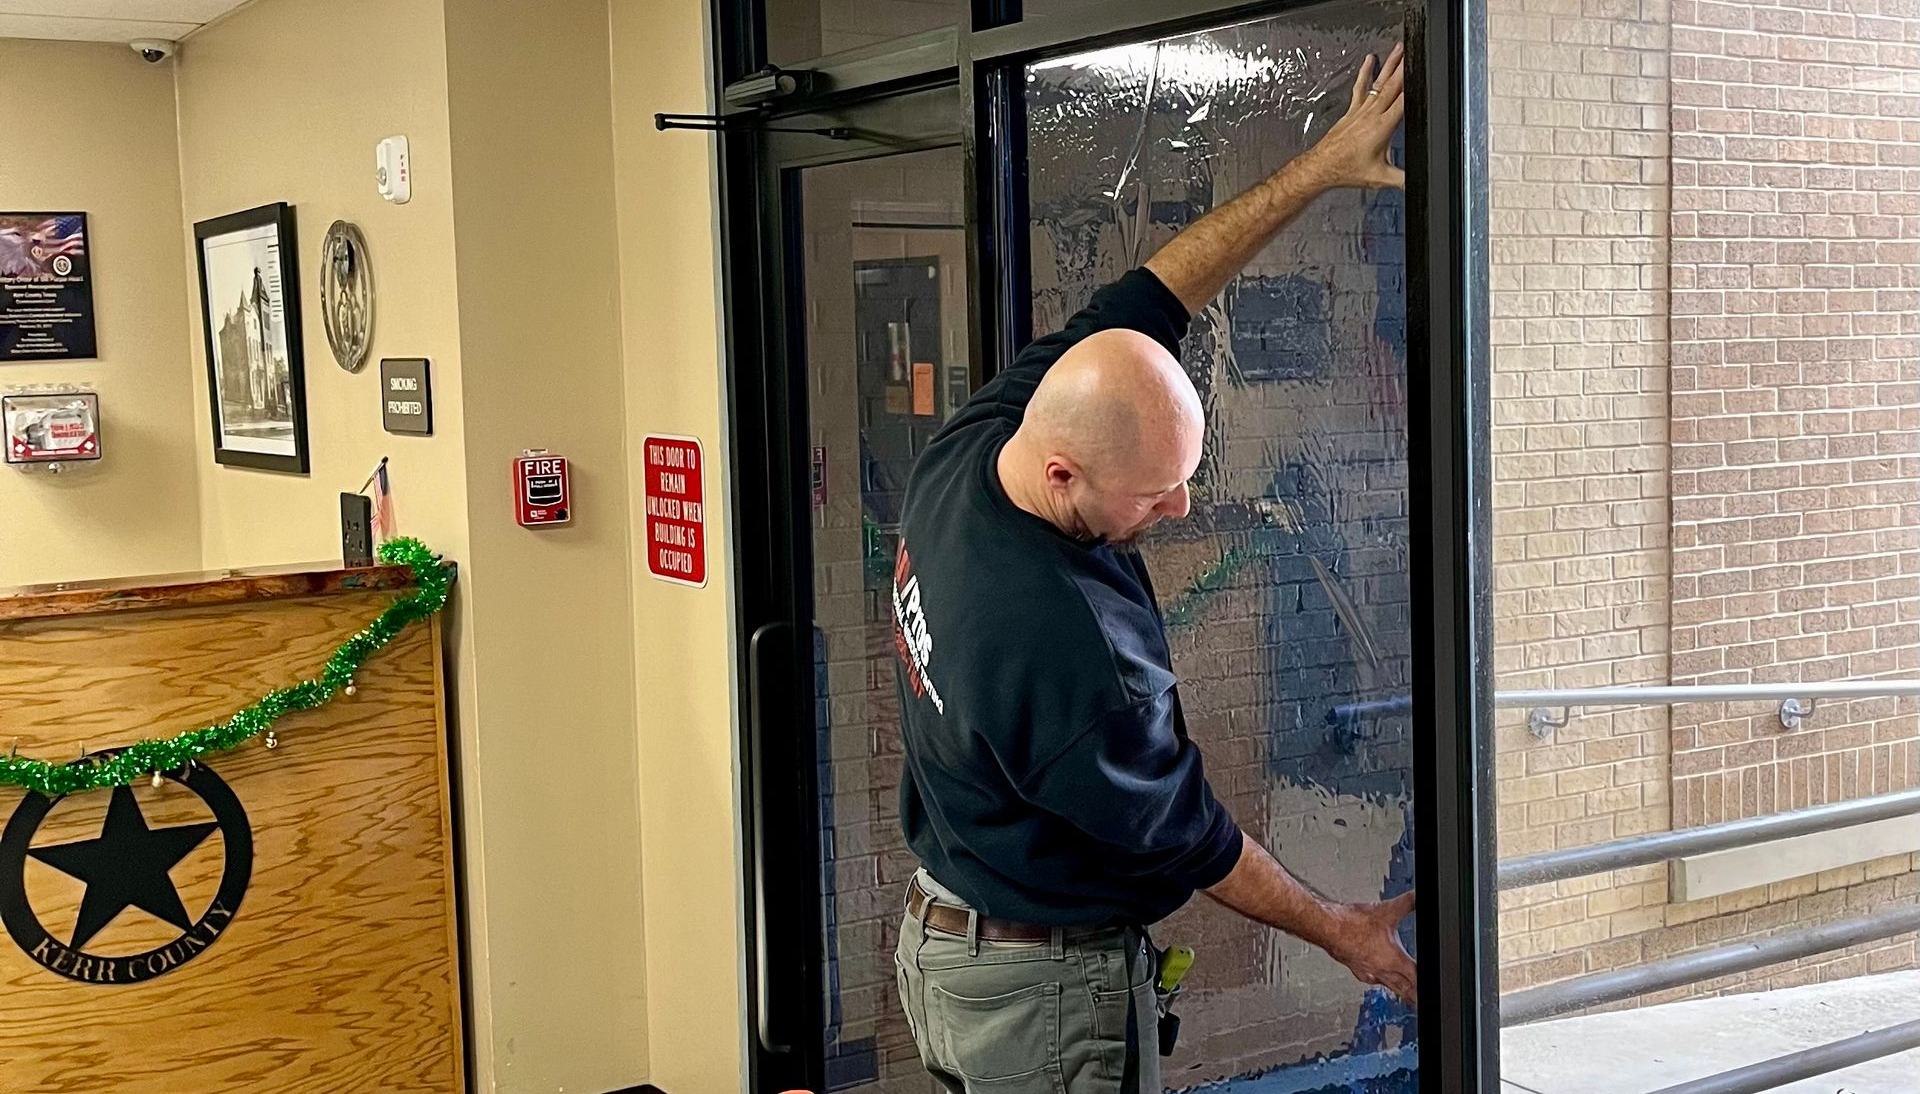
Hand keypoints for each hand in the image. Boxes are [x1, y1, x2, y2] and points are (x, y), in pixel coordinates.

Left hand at [1302, 45, 1406, 190]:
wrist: (1321, 167)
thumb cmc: (1346, 170)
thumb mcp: (1380, 179)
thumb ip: (1402, 180)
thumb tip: (1418, 183)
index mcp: (1382, 127)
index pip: (1404, 101)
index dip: (1415, 87)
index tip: (1425, 73)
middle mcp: (1372, 115)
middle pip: (1393, 86)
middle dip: (1405, 67)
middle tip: (1416, 50)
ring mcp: (1361, 111)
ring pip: (1380, 82)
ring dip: (1390, 64)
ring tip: (1400, 48)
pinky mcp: (1352, 111)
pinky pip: (1361, 88)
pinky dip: (1366, 72)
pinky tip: (1369, 60)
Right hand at [1322, 889, 1416, 1004]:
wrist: (1327, 927)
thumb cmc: (1352, 923)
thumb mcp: (1386, 910)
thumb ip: (1407, 903)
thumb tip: (1420, 896)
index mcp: (1394, 960)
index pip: (1416, 979)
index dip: (1427, 986)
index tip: (1434, 995)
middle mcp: (1382, 970)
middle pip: (1404, 989)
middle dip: (1414, 997)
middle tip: (1422, 1004)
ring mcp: (1367, 971)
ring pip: (1388, 986)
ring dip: (1398, 992)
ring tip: (1405, 997)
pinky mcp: (1355, 967)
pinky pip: (1371, 979)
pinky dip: (1378, 981)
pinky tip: (1375, 978)